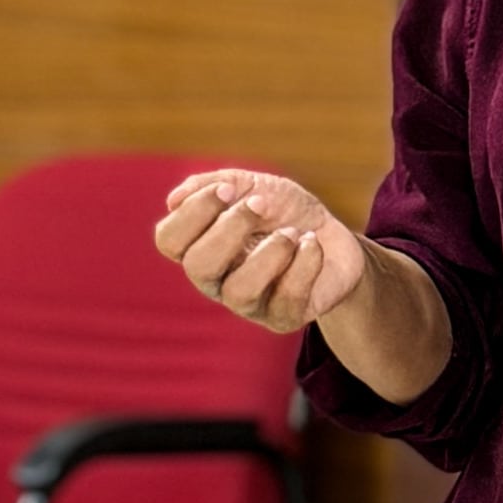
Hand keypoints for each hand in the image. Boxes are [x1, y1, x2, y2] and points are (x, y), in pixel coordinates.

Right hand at [154, 167, 367, 333]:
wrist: (334, 237)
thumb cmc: (284, 211)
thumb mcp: (253, 185)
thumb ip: (214, 184)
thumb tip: (174, 200)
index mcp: (199, 245)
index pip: (169, 239)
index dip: (194, 212)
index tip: (229, 189)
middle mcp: (215, 279)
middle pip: (198, 265)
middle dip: (231, 227)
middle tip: (261, 204)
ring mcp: (247, 303)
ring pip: (240, 290)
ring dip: (271, 252)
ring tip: (293, 232)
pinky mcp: (281, 317)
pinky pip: (286, 299)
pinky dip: (303, 263)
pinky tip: (311, 244)